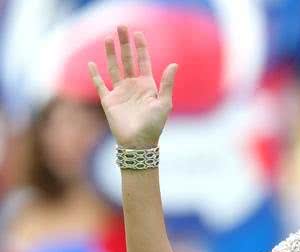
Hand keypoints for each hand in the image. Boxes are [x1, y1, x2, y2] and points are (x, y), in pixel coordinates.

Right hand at [88, 26, 176, 148]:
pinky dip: (95, 74)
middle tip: (121, 26)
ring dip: (110, 53)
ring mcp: (120, 92)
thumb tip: (174, 64)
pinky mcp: (109, 101)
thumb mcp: (164, 103)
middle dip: (124, 43)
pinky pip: (100, 84)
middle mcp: (133, 86)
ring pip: (114, 68)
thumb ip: (167, 83)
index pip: (143, 61)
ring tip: (107, 38)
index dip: (140, 47)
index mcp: (147, 85)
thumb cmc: (154, 125)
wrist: (138, 142)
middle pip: (127, 60)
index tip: (138, 33)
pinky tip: (91, 63)